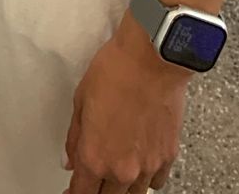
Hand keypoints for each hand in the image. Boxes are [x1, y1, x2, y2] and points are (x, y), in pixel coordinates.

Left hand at [62, 14, 189, 192]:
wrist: (152, 59)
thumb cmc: (116, 71)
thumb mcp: (80, 101)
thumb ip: (74, 138)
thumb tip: (70, 159)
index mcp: (94, 157)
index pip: (81, 193)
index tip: (71, 191)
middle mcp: (121, 169)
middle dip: (98, 190)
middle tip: (93, 178)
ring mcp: (147, 166)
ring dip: (122, 188)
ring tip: (117, 172)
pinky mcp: (168, 156)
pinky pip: (156, 182)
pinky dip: (147, 178)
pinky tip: (141, 166)